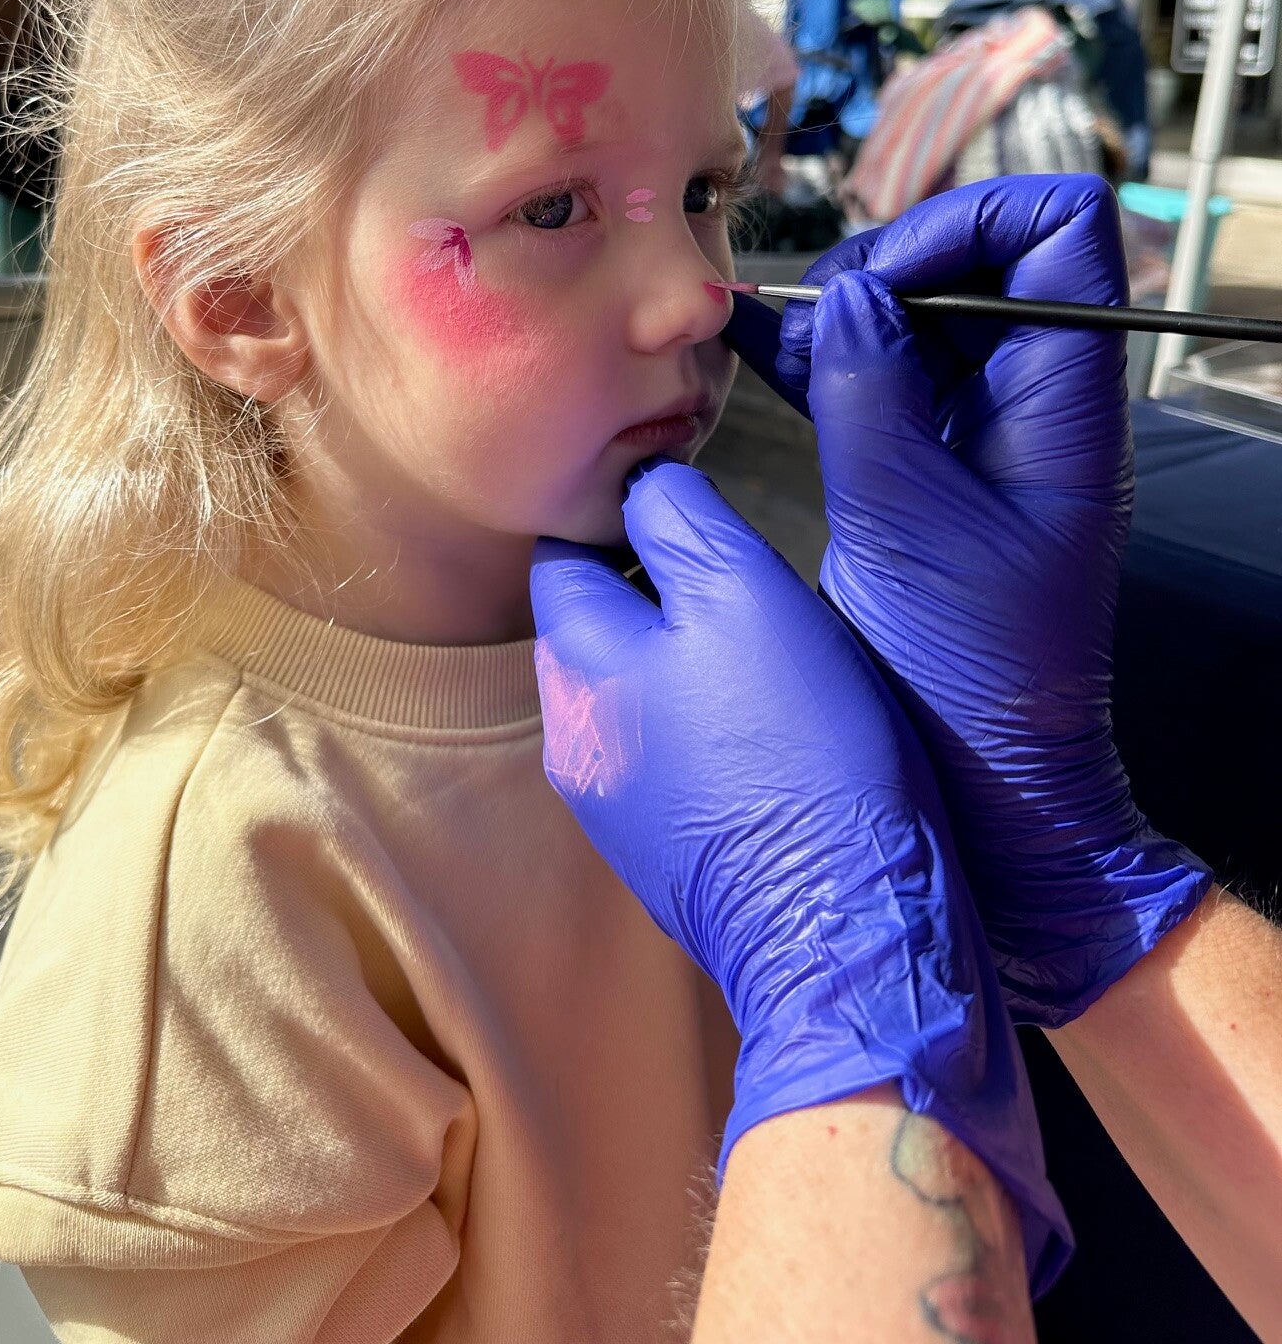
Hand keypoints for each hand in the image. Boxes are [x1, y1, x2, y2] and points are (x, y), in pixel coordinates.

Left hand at [530, 460, 1070, 1290]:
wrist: (847, 930)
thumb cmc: (800, 747)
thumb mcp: (748, 595)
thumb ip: (682, 522)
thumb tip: (643, 480)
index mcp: (577, 665)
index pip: (563, 557)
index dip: (622, 520)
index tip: (693, 516)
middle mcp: (573, 740)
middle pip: (594, 629)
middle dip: (652, 597)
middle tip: (746, 587)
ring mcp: (614, 808)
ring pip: (634, 697)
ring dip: (683, 668)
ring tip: (768, 661)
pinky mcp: (664, 857)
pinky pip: (670, 761)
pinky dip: (707, 733)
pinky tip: (772, 736)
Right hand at [724, 175, 1211, 1024]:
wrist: (990, 789)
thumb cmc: (975, 678)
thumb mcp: (910, 527)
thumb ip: (872, 396)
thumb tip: (845, 298)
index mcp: (1065, 400)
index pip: (1059, 228)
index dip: (969, 222)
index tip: (881, 285)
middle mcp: (1032, 399)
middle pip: (977, 259)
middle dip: (884, 265)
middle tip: (808, 319)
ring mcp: (981, 432)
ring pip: (918, 316)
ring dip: (837, 313)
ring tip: (759, 333)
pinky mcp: (929, 468)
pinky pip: (879, 378)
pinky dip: (817, 358)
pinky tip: (751, 356)